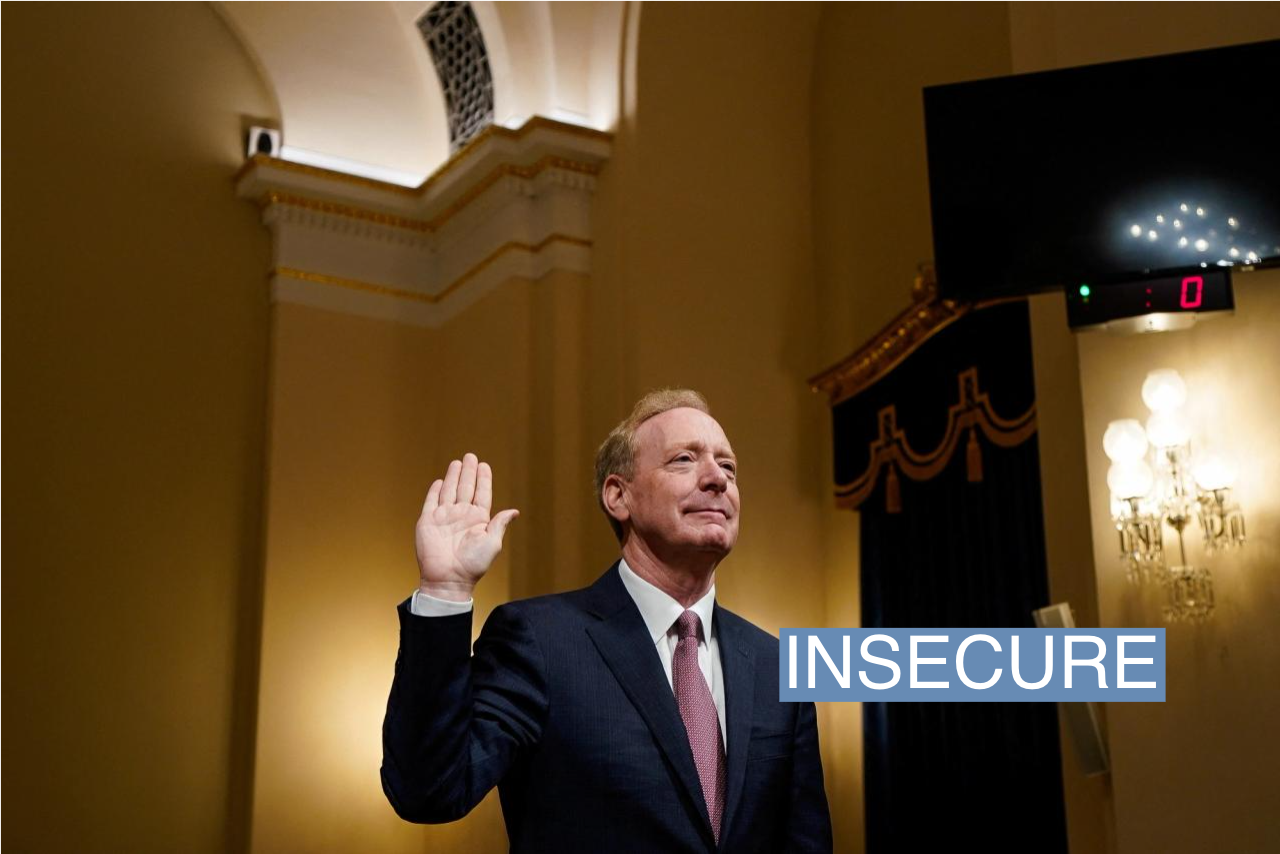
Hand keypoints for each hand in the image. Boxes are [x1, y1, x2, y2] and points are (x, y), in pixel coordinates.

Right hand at [415, 453, 518, 601]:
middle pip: (466, 487)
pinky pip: (431, 502)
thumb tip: (515, 511)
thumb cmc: (473, 564)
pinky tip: (440, 481)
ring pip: (449, 491)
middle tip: (470, 456)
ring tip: (457, 462)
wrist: (448, 579)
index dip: (483, 479)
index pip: (482, 493)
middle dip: (468, 472)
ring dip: (453, 476)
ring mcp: (444, 517)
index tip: (484, 465)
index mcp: (478, 519)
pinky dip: (435, 491)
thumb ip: (499, 524)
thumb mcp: (492, 543)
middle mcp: (461, 516)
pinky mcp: (428, 521)